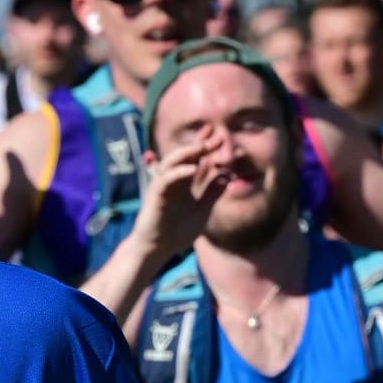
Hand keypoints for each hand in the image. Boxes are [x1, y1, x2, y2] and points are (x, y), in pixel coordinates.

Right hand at [133, 131, 227, 261]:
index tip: (223, 137)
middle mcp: (174, 180)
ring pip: (174, 161)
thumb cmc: (176, 233)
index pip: (198, 160)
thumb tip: (227, 176)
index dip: (208, 148)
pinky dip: (179, 172)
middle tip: (216, 133)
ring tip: (203, 146)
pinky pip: (166, 178)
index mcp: (185, 183)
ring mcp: (164, 185)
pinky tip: (193, 169)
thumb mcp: (202, 211)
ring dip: (188, 153)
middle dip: (200, 144)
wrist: (157, 249)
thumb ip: (213, 194)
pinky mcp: (155, 193)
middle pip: (187, 156)